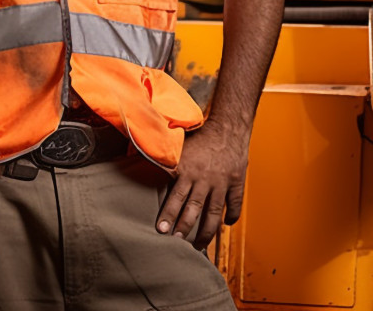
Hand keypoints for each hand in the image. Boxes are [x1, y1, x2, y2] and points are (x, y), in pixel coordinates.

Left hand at [156, 119, 248, 249]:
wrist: (228, 125)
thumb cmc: (200, 133)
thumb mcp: (179, 144)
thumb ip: (164, 157)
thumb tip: (136, 155)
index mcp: (187, 170)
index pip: (175, 197)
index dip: (168, 214)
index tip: (161, 231)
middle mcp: (204, 179)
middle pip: (193, 209)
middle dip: (184, 228)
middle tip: (177, 243)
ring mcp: (221, 183)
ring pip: (213, 214)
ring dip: (206, 232)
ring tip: (200, 246)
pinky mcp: (236, 183)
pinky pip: (234, 205)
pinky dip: (231, 216)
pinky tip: (226, 225)